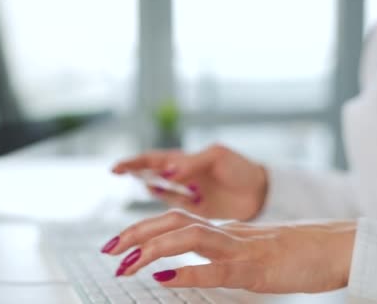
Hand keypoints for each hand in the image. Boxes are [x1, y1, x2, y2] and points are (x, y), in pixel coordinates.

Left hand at [101, 209, 356, 293]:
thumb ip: (222, 252)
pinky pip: (217, 268)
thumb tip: (191, 262)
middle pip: (173, 222)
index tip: (117, 242)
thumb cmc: (298, 251)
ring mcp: (241, 248)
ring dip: (152, 249)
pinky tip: (165, 278)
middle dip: (135, 234)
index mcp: (226, 229)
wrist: (338, 245)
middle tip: (108, 249)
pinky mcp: (256, 268)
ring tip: (125, 263)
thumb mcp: (252, 249)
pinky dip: (188, 272)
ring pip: (188, 239)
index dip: (142, 228)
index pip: (175, 220)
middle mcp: (228, 232)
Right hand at [112, 144, 267, 220]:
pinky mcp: (194, 214)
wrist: (262, 193)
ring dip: (143, 196)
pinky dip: (159, 216)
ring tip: (127, 201)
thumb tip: (166, 172)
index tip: (116, 168)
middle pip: (149, 174)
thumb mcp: (217, 158)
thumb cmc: (241, 169)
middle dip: (131, 177)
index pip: (153, 159)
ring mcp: (187, 196)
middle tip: (114, 185)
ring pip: (157, 194)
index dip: (134, 162)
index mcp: (186, 161)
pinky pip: (170, 213)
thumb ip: (191, 164)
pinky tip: (149, 219)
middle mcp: (182, 178)